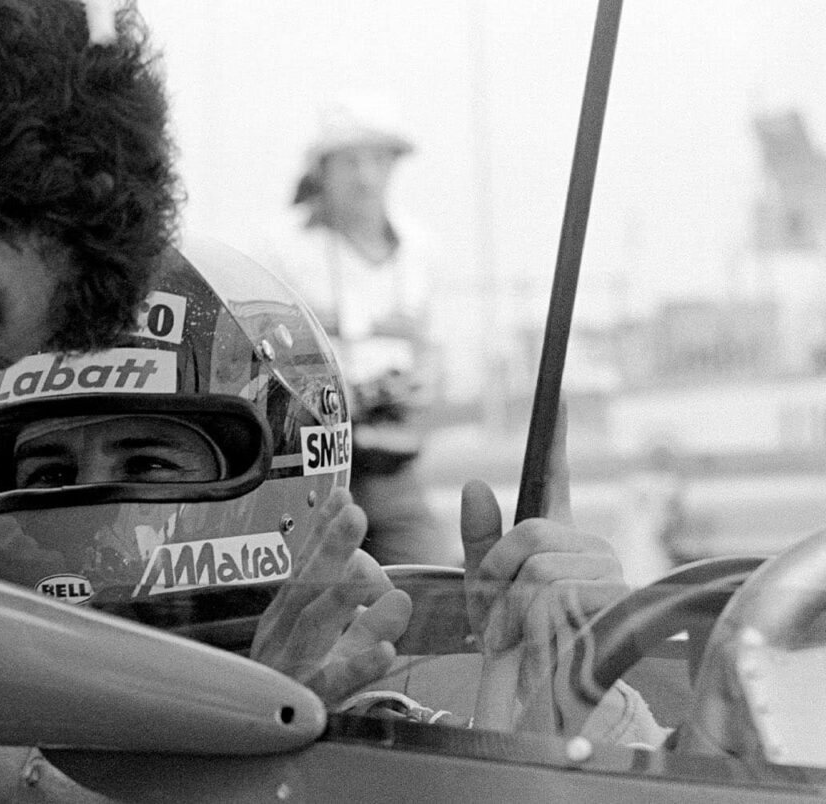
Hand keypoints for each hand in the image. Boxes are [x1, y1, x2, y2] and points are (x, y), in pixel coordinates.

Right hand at [251, 488, 411, 703]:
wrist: (260, 746)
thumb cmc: (297, 690)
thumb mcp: (330, 649)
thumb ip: (363, 622)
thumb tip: (399, 594)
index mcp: (285, 617)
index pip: (303, 565)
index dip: (322, 531)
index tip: (342, 495)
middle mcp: (282, 636)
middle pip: (305, 586)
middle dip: (328, 548)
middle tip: (353, 513)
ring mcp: (290, 667)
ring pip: (312, 627)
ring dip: (340, 597)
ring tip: (366, 575)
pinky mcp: (308, 703)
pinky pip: (333, 684)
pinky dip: (357, 666)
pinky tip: (383, 652)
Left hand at [462, 402, 628, 733]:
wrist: (534, 700)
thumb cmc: (511, 645)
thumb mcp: (482, 589)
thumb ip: (479, 539)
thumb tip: (474, 483)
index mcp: (553, 536)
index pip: (553, 475)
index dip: (556, 434)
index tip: (556, 392)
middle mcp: (588, 546)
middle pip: (530, 532)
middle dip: (498, 574)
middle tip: (496, 615)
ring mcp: (608, 572)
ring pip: (539, 566)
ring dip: (511, 607)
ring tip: (516, 636)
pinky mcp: (617, 603)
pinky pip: (554, 593)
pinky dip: (530, 622)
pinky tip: (539, 645)